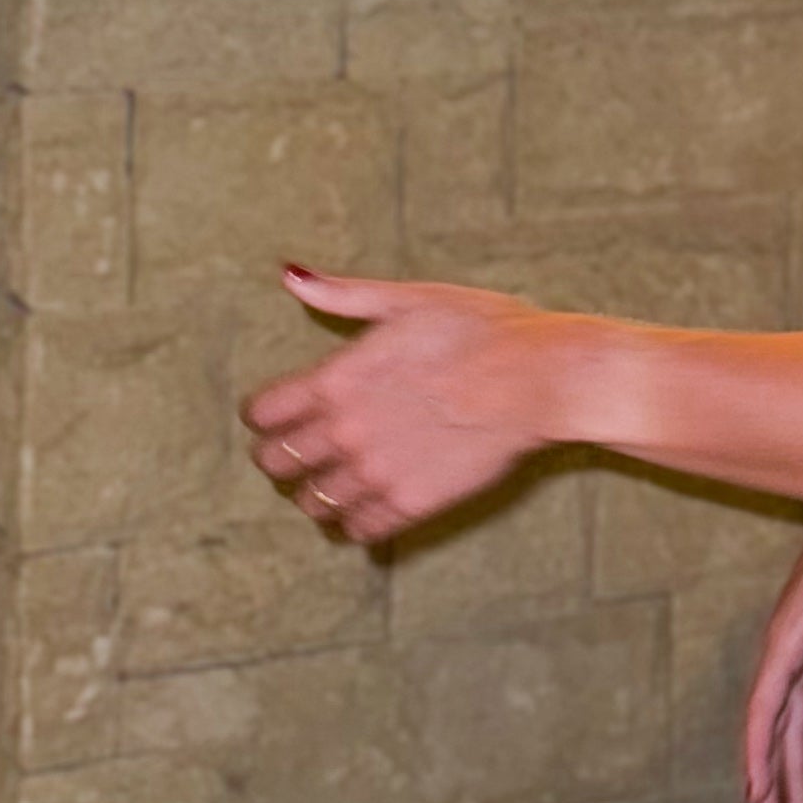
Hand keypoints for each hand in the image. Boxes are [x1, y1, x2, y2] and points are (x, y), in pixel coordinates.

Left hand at [241, 266, 560, 545]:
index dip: (262, 415)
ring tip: (332, 482)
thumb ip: (343, 294)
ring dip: (314, 492)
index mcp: (336, 379)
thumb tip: (289, 273)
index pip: (262, 414)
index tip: (275, 414)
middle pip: (275, 463)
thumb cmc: (483, 329)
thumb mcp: (410, 298)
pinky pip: (358, 529)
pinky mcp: (410, 504)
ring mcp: (376, 472)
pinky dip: (353, 522)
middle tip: (299, 450)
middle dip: (279, 456)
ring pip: (311, 502)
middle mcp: (345, 431)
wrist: (540, 378)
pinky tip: (365, 506)